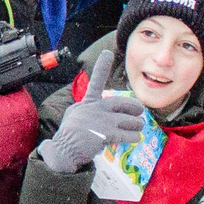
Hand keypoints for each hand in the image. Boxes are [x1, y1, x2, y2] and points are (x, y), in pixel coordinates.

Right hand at [35, 50, 145, 174]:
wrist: (63, 151)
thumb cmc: (70, 135)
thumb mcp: (75, 115)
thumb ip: (90, 109)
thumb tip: (105, 110)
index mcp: (88, 103)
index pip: (95, 82)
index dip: (101, 66)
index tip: (107, 52)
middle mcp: (94, 109)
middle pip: (122, 103)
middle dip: (135, 107)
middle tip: (140, 112)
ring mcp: (100, 121)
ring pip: (128, 120)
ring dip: (136, 125)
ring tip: (139, 128)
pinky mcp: (105, 134)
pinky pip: (126, 134)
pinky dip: (133, 136)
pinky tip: (136, 138)